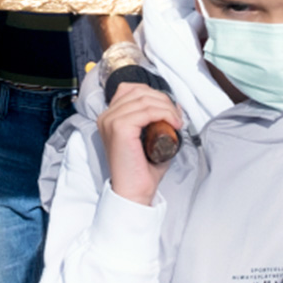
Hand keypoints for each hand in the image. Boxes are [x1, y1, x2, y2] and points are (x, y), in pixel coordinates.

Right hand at [99, 81, 181, 206]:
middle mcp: (106, 116)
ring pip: (144, 99)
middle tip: (176, 116)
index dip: (153, 94)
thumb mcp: (149, 139)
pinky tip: (173, 123)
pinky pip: (146, 111)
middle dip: (162, 99)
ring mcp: (111, 121)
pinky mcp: (120, 128)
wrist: (134, 192)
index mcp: (109, 117)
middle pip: (138, 91)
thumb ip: (157, 121)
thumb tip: (175, 106)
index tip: (169, 108)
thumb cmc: (141, 170)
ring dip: (166, 107)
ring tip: (177, 121)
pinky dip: (163, 113)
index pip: (130, 89)